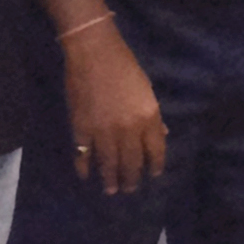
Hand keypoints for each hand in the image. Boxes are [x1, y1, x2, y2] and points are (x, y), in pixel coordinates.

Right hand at [62, 19, 165, 194]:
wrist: (94, 53)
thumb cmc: (125, 67)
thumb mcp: (147, 90)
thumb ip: (153, 116)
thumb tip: (161, 135)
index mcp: (149, 117)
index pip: (155, 150)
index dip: (155, 166)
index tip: (153, 175)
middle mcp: (129, 129)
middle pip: (132, 162)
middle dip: (131, 179)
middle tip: (129, 189)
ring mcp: (104, 131)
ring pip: (108, 164)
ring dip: (110, 179)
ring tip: (111, 190)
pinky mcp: (81, 128)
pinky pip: (83, 155)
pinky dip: (84, 168)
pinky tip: (86, 176)